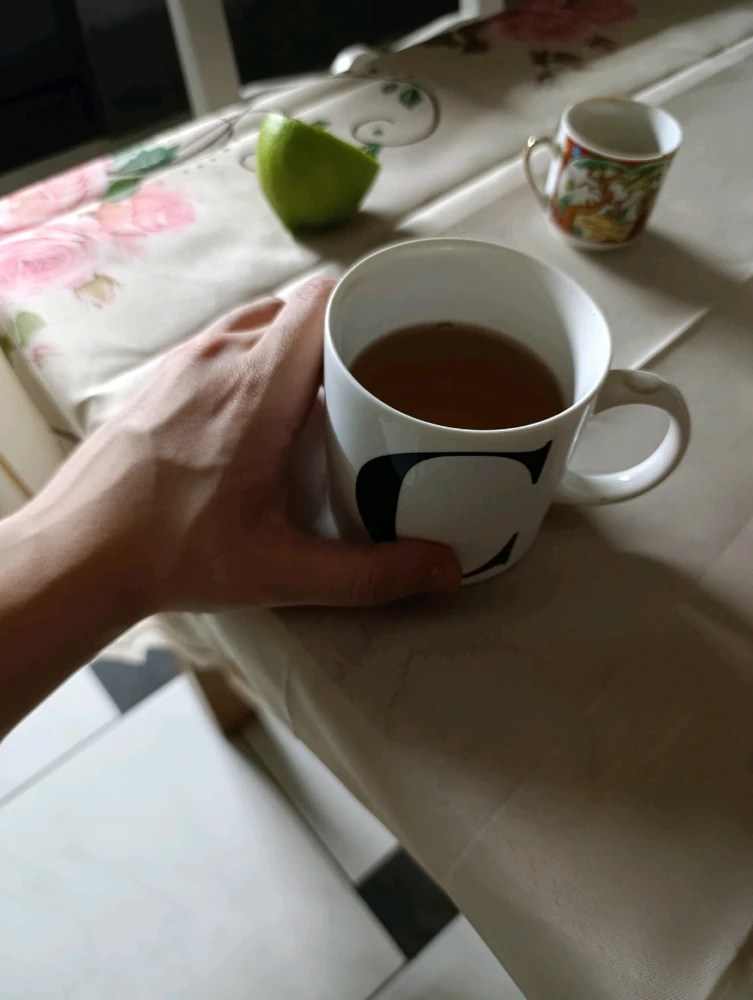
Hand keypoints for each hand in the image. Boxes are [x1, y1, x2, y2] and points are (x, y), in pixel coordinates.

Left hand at [42, 278, 460, 610]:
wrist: (78, 549)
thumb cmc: (170, 552)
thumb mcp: (282, 571)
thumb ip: (371, 573)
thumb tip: (445, 568)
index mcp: (257, 386)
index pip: (323, 299)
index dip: (369, 306)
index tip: (400, 339)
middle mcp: (220, 356)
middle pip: (301, 308)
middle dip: (345, 334)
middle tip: (375, 381)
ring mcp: (186, 359)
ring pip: (263, 320)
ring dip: (301, 345)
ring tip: (326, 396)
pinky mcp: (164, 374)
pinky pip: (228, 340)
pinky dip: (261, 356)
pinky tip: (268, 412)